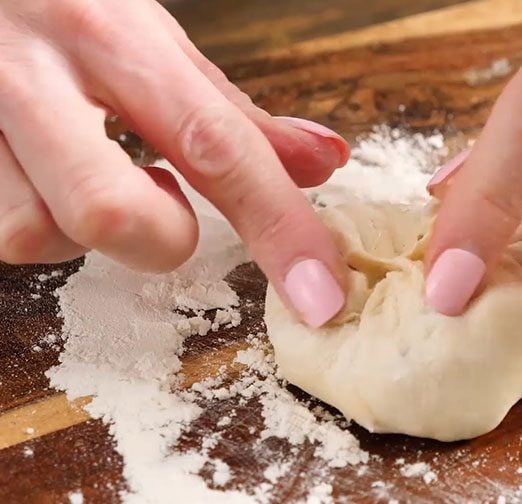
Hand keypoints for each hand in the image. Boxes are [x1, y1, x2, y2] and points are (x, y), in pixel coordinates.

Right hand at [0, 0, 348, 326]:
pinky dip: (37, 223)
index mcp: (109, 36)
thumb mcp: (152, 39)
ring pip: (35, 235)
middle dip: (159, 236)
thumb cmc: (64, 6)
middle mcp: (31, 73)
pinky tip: (43, 180)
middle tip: (162, 196)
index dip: (278, 227)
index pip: (215, 145)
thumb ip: (235, 113)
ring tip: (88, 173)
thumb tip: (320, 164)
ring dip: (84, 229)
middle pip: (109, 213)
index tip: (319, 291)